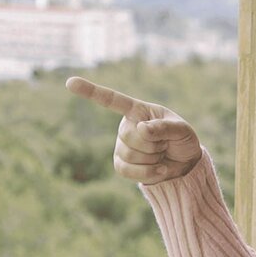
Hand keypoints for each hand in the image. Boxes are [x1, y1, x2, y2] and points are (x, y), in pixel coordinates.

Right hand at [66, 76, 201, 184]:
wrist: (185, 163)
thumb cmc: (183, 140)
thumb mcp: (182, 130)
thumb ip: (164, 128)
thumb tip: (141, 129)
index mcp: (138, 110)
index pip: (112, 100)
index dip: (91, 92)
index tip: (70, 82)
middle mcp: (125, 126)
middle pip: (130, 136)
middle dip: (154, 144)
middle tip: (165, 144)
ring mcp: (121, 146)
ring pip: (129, 155)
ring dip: (153, 159)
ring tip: (162, 154)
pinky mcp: (121, 164)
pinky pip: (125, 171)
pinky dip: (147, 173)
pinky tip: (160, 170)